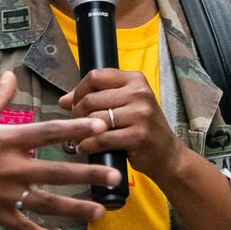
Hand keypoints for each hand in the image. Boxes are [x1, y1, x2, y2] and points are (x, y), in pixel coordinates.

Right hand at [0, 72, 118, 229]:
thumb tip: (11, 75)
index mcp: (5, 137)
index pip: (48, 132)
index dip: (76, 129)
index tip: (100, 127)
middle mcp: (8, 166)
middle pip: (57, 170)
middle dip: (88, 174)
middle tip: (115, 177)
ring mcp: (2, 192)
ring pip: (46, 203)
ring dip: (75, 209)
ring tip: (100, 211)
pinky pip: (23, 227)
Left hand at [59, 68, 186, 183]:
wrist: (167, 153)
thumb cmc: (141, 127)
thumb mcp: (124, 105)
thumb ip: (96, 98)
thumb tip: (63, 100)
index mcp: (135, 79)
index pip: (95, 76)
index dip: (78, 91)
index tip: (74, 104)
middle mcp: (139, 93)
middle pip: (91, 99)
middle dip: (77, 114)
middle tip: (75, 126)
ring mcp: (141, 114)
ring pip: (95, 119)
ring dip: (80, 132)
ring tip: (79, 138)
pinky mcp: (139, 136)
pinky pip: (102, 139)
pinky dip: (88, 145)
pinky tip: (85, 148)